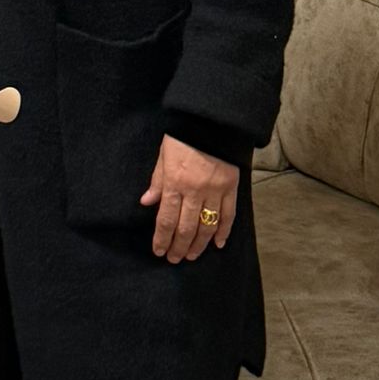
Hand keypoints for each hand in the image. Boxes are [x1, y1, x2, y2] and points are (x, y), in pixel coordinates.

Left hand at [141, 135, 239, 261]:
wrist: (212, 120)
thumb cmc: (183, 135)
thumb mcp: (163, 154)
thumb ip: (157, 181)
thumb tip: (147, 203)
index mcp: (175, 182)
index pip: (166, 218)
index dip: (162, 238)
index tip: (159, 251)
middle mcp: (194, 190)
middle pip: (186, 228)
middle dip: (178, 247)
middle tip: (174, 259)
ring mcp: (215, 191)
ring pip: (207, 227)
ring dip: (199, 245)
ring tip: (191, 255)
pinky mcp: (231, 188)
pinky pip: (228, 216)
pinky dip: (223, 232)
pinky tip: (218, 244)